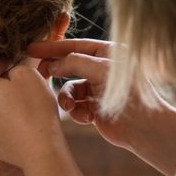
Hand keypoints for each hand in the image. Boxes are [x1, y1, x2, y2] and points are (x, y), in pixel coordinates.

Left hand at [0, 59, 65, 168]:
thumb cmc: (35, 110)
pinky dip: (1, 120)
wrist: (39, 150)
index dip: (1, 62)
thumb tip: (10, 73)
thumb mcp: (29, 76)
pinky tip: (17, 122)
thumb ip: (15, 68)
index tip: (12, 62)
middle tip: (11, 82)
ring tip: (16, 103)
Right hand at [29, 39, 162, 150]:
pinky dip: (77, 112)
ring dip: (67, 99)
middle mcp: (102, 68)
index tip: (31, 48)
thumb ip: (74, 62)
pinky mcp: (95, 107)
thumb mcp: (100, 71)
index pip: (74, 46)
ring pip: (70, 89)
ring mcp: (98, 88)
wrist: (144, 129)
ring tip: (69, 107)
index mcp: (108, 53)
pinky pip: (75, 106)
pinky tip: (88, 119)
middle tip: (38, 76)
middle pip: (69, 65)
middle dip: (56, 73)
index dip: (52, 47)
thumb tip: (52, 63)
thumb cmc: (128, 95)